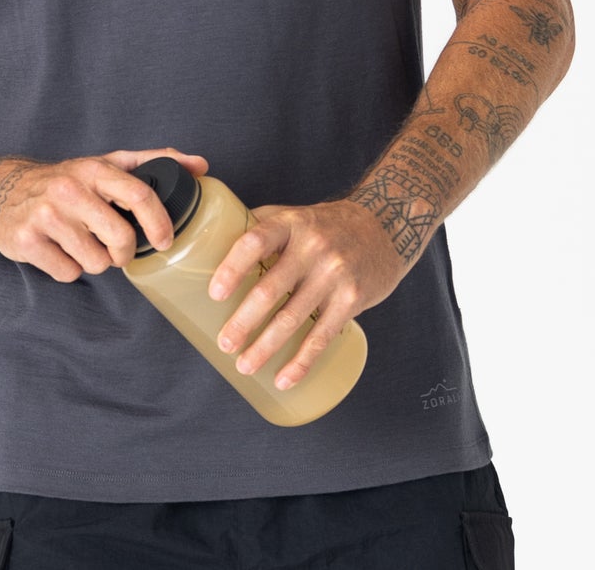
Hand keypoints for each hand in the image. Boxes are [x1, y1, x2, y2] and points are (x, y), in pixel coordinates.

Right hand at [0, 148, 208, 283]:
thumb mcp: (106, 164)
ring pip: (95, 262)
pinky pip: (68, 273)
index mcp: (94, 170)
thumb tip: (200, 165)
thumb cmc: (66, 181)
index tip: (165, 241)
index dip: (159, 223)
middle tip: (113, 246)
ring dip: (94, 261)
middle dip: (123, 251)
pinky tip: (58, 250)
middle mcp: (70, 189)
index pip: (139, 195)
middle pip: (120, 238)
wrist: (2, 193)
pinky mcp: (26, 242)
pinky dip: (68, 269)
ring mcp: (46, 216)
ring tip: (80, 242)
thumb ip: (153, 162)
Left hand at [208, 200, 405, 389]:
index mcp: (291, 223)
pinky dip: (301, 362)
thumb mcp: (295, 216)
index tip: (215, 293)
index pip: (255, 241)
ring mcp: (334, 274)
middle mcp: (313, 247)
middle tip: (224, 343)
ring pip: (293, 318)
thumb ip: (261, 228)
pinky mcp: (352, 299)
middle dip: (243, 321)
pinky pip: (322, 336)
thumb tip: (210, 248)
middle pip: (270, 288)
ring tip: (243, 365)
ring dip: (265, 347)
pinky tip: (283, 379)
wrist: (384, 228)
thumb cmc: (326, 226)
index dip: (232, 267)